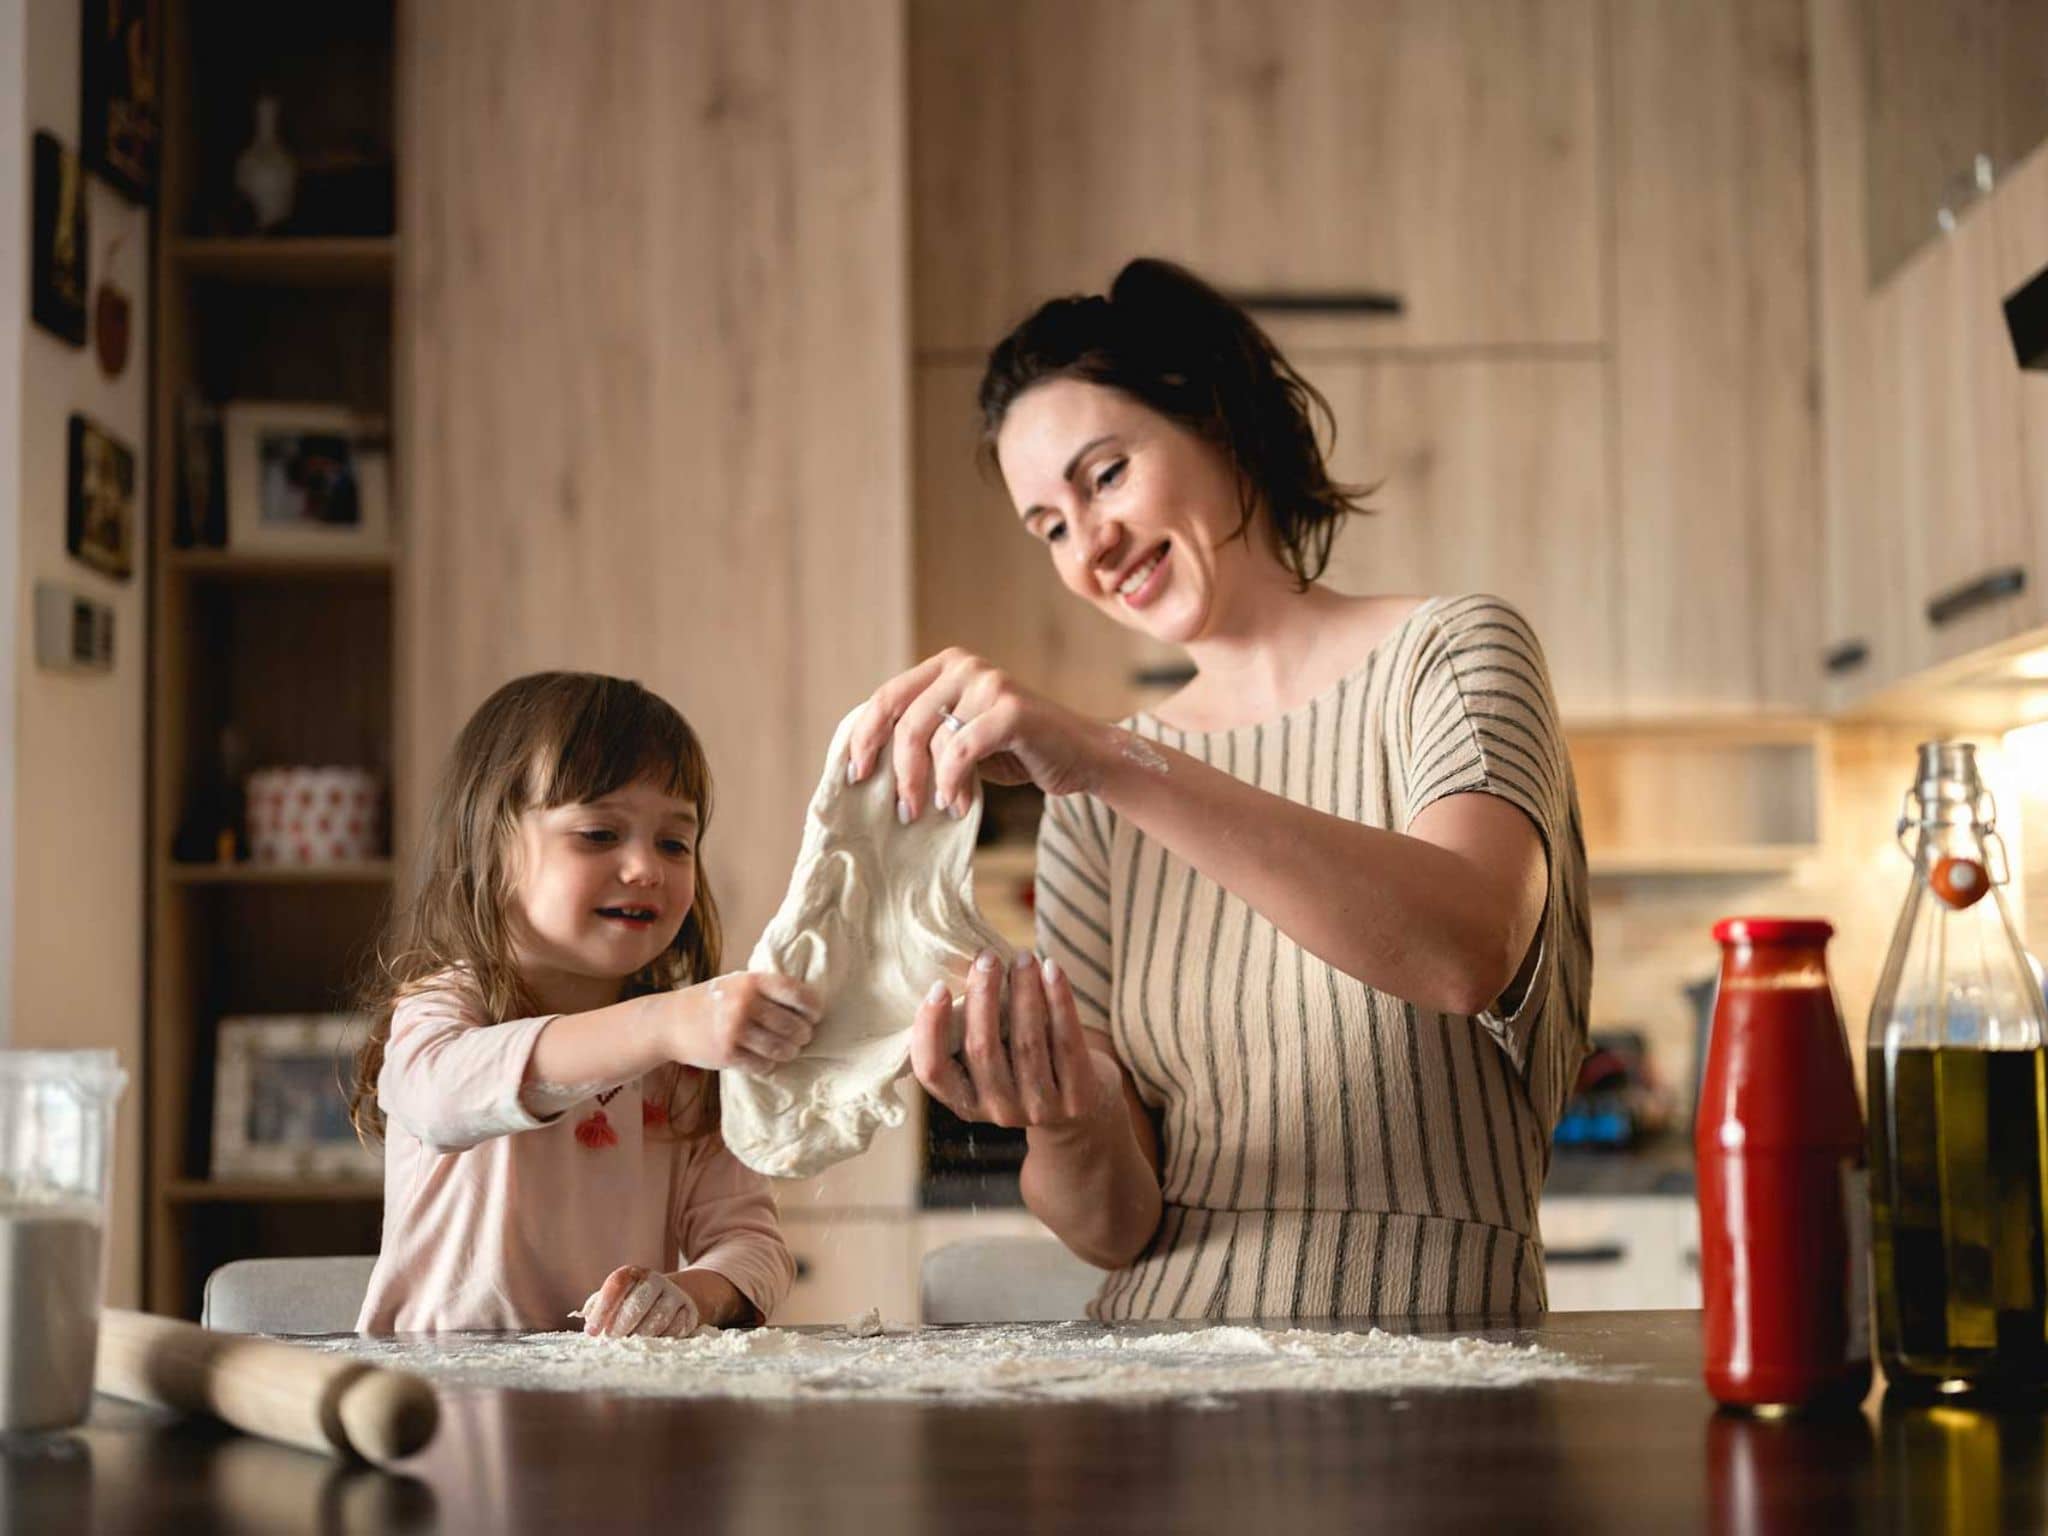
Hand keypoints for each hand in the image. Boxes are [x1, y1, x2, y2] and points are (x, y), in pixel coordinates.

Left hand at [577, 1266, 701, 1338]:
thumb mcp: (616, 1297)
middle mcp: (655, 1281)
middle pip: (638, 1302)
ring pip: (658, 1317)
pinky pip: (676, 1328)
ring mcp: (674, 1295)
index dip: (603, 1308)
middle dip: (622, 1324)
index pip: (617, 1284)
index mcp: (633, 1274)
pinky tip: (652, 1343)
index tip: (591, 1331)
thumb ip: (598, 1305)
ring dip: (641, 1334)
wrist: (674, 1296)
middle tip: (611, 1339)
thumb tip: (585, 1315)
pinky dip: (662, 1338)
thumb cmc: (635, 1300)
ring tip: (630, 1344)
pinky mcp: (689, 1311)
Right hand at [667, 972, 819, 1075]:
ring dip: (790, 1052)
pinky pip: (763, 1065)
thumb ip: (766, 989)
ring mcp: (735, 1031)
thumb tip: (808, 1004)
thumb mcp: (738, 982)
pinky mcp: (727, 1054)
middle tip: (802, 1036)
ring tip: (789, 1049)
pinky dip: (769, 1065)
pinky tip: (766, 1059)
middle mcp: (745, 1004)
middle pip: (794, 1026)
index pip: (797, 994)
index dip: (813, 1008)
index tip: (814, 1015)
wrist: (671, 1021)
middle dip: (804, 1034)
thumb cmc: (713, 1000)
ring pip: (782, 1049)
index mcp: (752, 981)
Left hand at [846, 649, 1107, 818]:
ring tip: (941, 808)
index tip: (857, 775)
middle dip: (899, 773)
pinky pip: (962, 750)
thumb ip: (924, 735)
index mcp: (944, 666)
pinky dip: (954, 782)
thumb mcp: (959, 736)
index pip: (887, 697)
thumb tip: (867, 765)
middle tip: (903, 811)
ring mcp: (989, 683)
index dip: (864, 737)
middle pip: (906, 722)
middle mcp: (964, 666)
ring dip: (931, 785)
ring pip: (934, 739)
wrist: (1078, 755)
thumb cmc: (1014, 750)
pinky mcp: (1011, 709)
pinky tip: (958, 804)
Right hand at [911, 950, 1121, 1129]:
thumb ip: (971, 1030)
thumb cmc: (1021, 1066)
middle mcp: (998, 1111)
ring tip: (1025, 957)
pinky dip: (1059, 1001)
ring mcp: (1038, 1109)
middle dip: (983, 996)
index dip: (930, 1029)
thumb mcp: (990, 1062)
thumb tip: (964, 967)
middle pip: (982, 1049)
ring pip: (1027, 1042)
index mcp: (964, 1102)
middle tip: (987, 958)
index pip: (932, 1070)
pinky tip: (1053, 970)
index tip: (938, 986)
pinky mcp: (1077, 1099)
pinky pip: (1067, 1042)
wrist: (1080, 1110)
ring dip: (1024, 991)